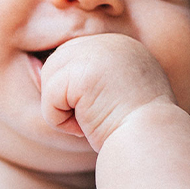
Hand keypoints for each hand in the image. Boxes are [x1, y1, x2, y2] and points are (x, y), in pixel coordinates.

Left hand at [39, 33, 177, 150]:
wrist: (152, 146)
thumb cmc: (135, 132)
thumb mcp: (116, 94)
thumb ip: (87, 77)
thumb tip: (37, 66)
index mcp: (122, 45)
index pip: (74, 58)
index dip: (75, 92)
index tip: (104, 111)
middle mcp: (110, 41)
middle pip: (56, 63)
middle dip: (65, 98)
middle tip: (94, 118)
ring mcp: (98, 52)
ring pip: (49, 78)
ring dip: (62, 110)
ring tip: (91, 121)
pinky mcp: (84, 72)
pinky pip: (49, 97)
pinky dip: (59, 121)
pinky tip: (85, 127)